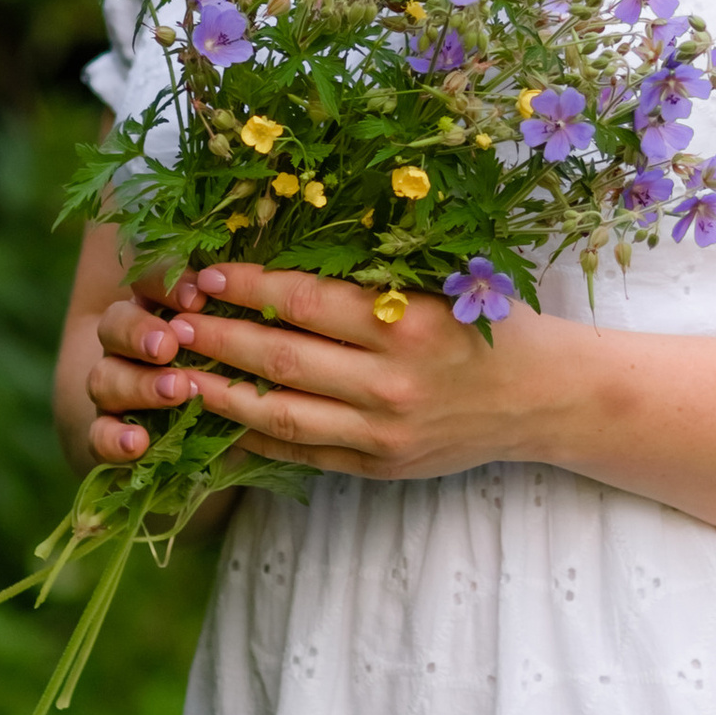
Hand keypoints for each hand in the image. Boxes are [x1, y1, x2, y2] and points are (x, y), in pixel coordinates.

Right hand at [82, 263, 220, 469]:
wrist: (203, 428)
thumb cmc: (234, 364)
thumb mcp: (238, 334)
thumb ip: (239, 307)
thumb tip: (264, 272)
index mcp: (154, 305)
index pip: (146, 281)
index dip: (164, 284)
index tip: (198, 296)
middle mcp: (126, 343)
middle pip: (113, 324)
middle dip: (140, 332)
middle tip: (169, 344)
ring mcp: (113, 389)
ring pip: (103, 378)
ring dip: (138, 384)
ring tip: (174, 390)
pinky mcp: (109, 435)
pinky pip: (99, 436)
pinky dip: (115, 439)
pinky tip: (139, 443)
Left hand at [155, 264, 564, 482]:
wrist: (545, 397)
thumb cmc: (490, 322)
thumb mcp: (443, 282)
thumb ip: (374, 272)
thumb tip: (284, 247)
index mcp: (407, 322)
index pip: (306, 301)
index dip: (247, 287)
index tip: (206, 272)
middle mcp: (391, 382)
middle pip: (281, 360)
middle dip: (217, 339)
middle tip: (170, 320)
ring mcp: (382, 432)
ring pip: (281, 415)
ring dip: (220, 394)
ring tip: (175, 375)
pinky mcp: (379, 467)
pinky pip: (302, 454)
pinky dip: (253, 438)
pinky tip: (217, 421)